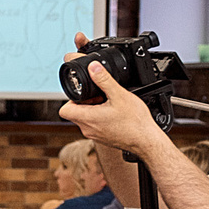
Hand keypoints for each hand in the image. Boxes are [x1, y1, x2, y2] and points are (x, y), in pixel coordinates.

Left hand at [57, 33, 166, 160]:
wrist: (145, 140)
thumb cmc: (134, 121)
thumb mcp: (119, 95)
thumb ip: (104, 80)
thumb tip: (93, 67)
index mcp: (87, 119)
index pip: (64, 110)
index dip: (71, 100)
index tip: (85, 94)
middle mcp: (87, 129)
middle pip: (74, 113)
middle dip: (85, 102)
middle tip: (100, 97)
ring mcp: (93, 135)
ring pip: (84, 119)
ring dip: (93, 109)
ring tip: (108, 104)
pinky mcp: (101, 138)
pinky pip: (94, 125)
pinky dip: (99, 117)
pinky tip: (114, 113)